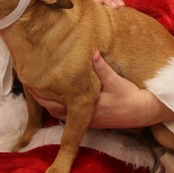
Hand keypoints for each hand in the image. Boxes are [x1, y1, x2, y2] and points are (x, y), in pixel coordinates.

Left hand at [30, 53, 173, 128]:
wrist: (142, 111)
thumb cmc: (128, 95)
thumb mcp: (115, 80)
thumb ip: (102, 67)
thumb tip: (92, 52)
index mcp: (85, 106)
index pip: (55, 103)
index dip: (41, 95)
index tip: (31, 84)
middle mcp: (84, 116)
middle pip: (54, 110)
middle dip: (42, 99)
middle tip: (31, 84)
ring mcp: (88, 119)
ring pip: (61, 113)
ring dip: (51, 103)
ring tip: (41, 89)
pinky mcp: (93, 119)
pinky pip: (71, 115)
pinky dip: (62, 106)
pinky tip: (60, 96)